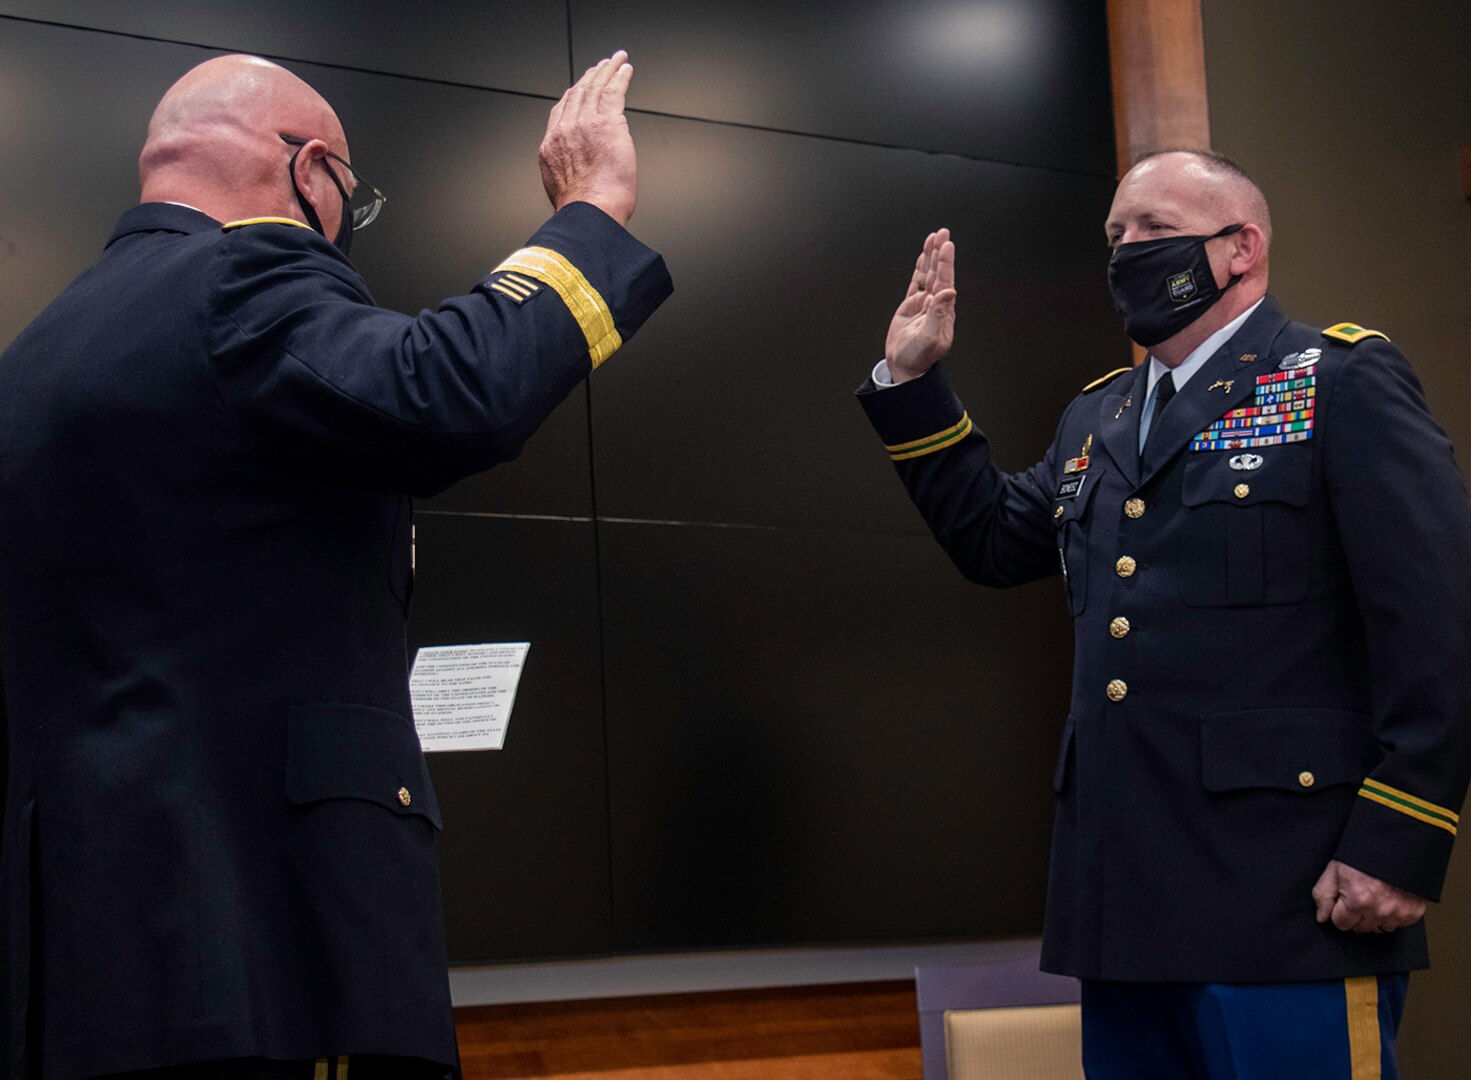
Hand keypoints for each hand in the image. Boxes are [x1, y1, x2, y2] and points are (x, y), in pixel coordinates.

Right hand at [539, 50, 637, 225]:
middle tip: (600, 67)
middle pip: (577, 94)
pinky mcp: (607, 123)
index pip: (560, 112)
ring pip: (595, 88)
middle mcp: (565, 131)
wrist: (589, 214)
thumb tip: (583, 174)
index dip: (572, 96)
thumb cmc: (582, 213)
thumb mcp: (562, 191)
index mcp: (551, 148)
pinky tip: (625, 69)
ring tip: (615, 61)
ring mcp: (585, 124)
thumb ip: (569, 174)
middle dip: (590, 78)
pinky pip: (613, 91)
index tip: (580, 88)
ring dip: (606, 71)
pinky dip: (620, 77)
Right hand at [884, 229, 956, 383]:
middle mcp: (935, 305)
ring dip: (931, 256)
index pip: (945, 281)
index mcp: (943, 311)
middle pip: (938, 273)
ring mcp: (923, 304)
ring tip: (933, 237)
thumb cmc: (918, 357)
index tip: (946, 246)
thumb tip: (949, 293)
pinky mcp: (911, 306)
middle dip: (940, 253)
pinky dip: (920, 268)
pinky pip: (916, 282)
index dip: (946, 263)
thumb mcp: (929, 338)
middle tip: (942, 233)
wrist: (904, 368)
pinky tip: (923, 257)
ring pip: (927, 274)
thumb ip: (938, 314)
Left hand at [1312, 859, 1426, 932]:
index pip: (1341, 924)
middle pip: (1360, 928)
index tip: (1344, 899)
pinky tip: (1388, 898)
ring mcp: (1398, 913)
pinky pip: (1397, 925)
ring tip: (1374, 895)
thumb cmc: (1364, 854)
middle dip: (1356, 915)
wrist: (1396, 844)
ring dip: (1374, 917)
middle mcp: (1379, 910)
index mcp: (1358, 900)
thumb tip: (1321, 917)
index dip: (1339, 911)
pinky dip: (1392, 915)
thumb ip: (1323, 895)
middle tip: (1359, 894)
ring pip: (1379, 928)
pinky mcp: (1413, 913)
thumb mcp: (1335, 869)